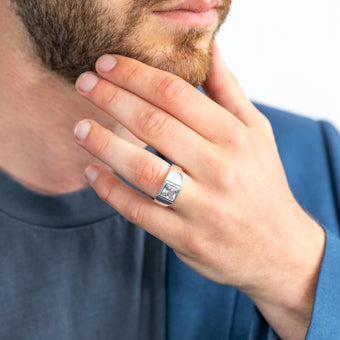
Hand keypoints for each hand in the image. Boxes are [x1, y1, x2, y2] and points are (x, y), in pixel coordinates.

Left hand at [74, 41, 324, 337]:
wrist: (277, 248)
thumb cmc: (263, 185)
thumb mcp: (257, 133)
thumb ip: (230, 91)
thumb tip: (212, 49)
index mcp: (235, 138)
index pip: (176, 94)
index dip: (136, 75)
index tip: (107, 65)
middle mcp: (220, 169)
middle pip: (155, 125)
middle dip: (112, 99)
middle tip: (84, 84)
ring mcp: (203, 206)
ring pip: (143, 169)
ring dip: (104, 144)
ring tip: (80, 128)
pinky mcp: (186, 237)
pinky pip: (139, 211)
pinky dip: (110, 191)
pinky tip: (93, 173)